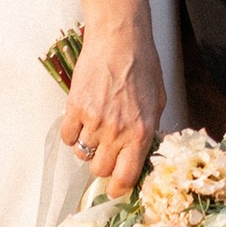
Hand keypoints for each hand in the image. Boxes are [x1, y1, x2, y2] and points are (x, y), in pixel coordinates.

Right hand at [60, 16, 167, 196]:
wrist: (120, 39)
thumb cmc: (142, 65)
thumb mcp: (158, 101)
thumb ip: (150, 130)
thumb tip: (142, 154)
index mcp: (141, 132)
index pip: (126, 177)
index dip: (118, 188)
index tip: (115, 188)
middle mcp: (117, 131)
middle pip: (100, 170)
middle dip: (102, 165)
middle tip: (105, 150)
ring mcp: (94, 121)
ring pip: (82, 154)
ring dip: (87, 147)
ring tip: (94, 128)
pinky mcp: (75, 108)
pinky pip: (67, 137)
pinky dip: (72, 134)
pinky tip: (81, 120)